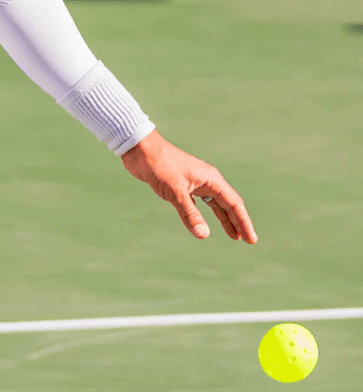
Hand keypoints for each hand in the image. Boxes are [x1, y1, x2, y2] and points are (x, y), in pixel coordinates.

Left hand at [121, 130, 256, 242]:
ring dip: (223, 220)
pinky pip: (198, 203)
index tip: (251, 239)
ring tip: (232, 235)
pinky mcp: (182, 186)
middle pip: (228, 205)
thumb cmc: (159, 166)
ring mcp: (195, 183)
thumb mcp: (175, 192)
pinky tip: (204, 223)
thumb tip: (204, 235)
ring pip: (214, 204)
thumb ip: (189, 214)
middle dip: (237, 223)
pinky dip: (203, 215)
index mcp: (211, 179)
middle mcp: (207, 180)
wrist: (141, 150)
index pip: (234, 204)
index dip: (243, 222)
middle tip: (247, 240)